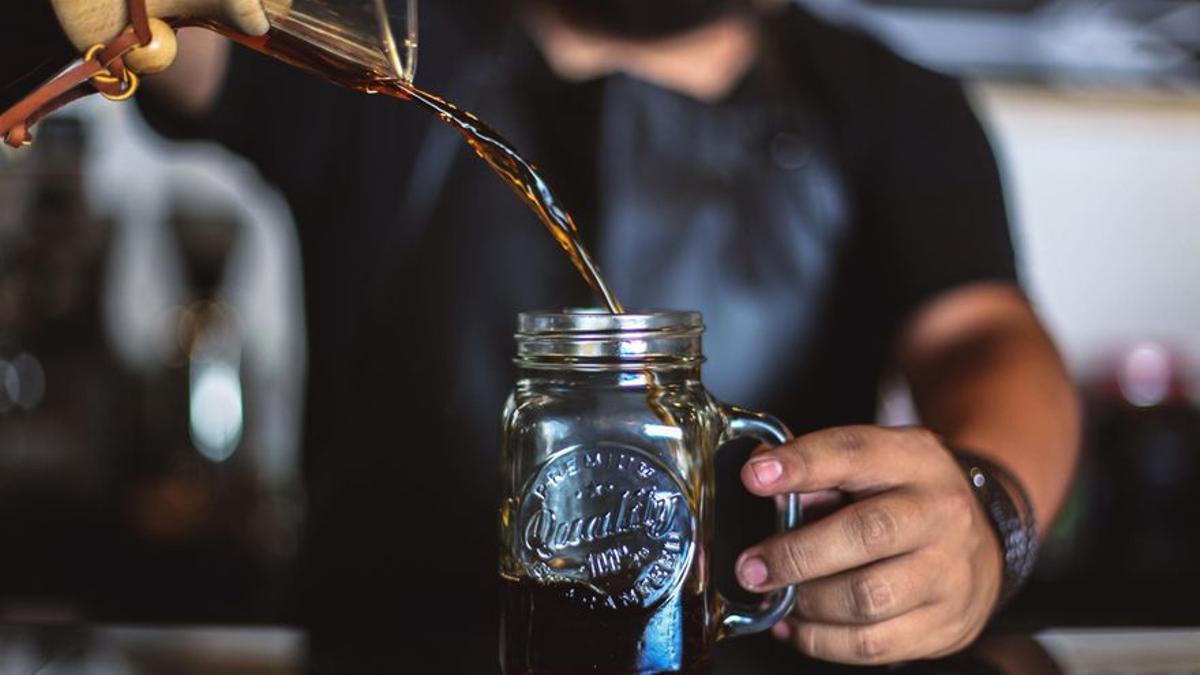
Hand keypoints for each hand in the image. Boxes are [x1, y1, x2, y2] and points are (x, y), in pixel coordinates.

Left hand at [736, 425, 1002, 664]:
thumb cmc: (907, 500)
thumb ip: (819, 473)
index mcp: (915, 460)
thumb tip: (764, 485)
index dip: (801, 464)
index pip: (854, 453)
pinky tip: (797, 625)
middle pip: (865, 534)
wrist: (981, 544)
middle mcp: (940, 513)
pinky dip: (821, 640)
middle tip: (753, 568)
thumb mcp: (874, 466)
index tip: (754, 477)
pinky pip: (872, 644)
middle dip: (796, 554)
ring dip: (807, 603)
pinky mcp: (945, 624)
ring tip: (779, 597)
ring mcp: (950, 573)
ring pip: (867, 599)